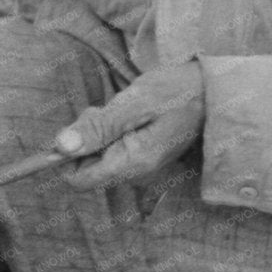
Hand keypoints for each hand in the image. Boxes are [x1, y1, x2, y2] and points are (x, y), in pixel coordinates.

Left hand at [53, 62, 205, 188]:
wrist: (210, 91)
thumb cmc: (175, 92)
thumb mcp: (133, 103)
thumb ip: (97, 128)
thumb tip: (61, 147)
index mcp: (133, 165)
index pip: (79, 179)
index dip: (70, 152)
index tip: (87, 122)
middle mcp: (137, 175)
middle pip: (87, 167)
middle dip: (89, 136)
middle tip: (111, 110)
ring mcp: (141, 170)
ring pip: (98, 157)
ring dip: (100, 132)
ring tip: (125, 111)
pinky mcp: (143, 161)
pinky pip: (113, 152)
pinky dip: (112, 133)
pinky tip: (130, 117)